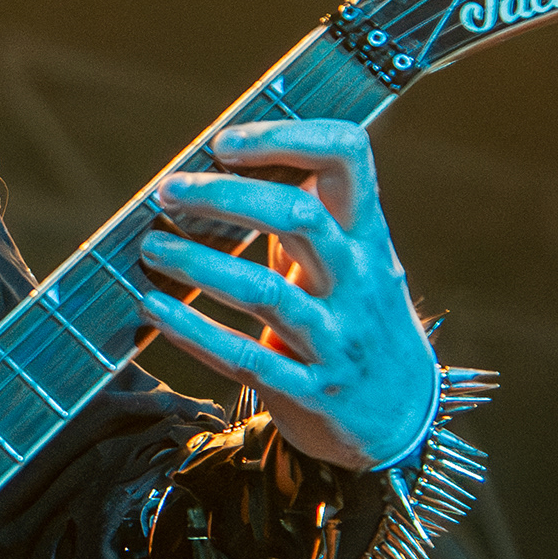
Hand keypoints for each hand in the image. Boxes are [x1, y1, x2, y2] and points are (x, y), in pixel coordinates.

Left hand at [130, 118, 438, 471]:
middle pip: (298, 217)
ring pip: (264, 291)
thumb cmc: (362, 323)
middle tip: (169, 191)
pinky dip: (193, 331)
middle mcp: (359, 282)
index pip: (348, 158)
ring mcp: (337, 339)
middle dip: (224, 197)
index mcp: (369, 238)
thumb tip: (230, 169)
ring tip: (151, 247)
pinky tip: (155, 309)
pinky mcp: (310, 390)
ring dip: (197, 264)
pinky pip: (244, 358)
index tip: (226, 142)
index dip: (285, 138)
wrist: (406, 420)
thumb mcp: (356, 265)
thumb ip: (309, 222)